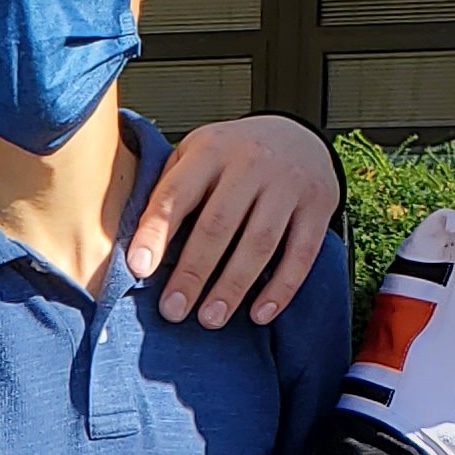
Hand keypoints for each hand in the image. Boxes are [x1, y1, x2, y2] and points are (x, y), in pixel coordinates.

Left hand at [126, 114, 342, 326]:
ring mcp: (288, 184)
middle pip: (218, 225)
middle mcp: (251, 163)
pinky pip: (301, 254)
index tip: (138, 269)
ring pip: (259, 243)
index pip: (176, 195)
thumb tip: (136, 247)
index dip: (155, 233)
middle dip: (193, 272)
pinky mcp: (318, 206)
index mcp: (210, 150)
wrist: (298, 135)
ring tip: (210, 319)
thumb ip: (170, 188)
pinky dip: (280, 288)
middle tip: (173, 310)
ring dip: (232, 287)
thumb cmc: (234, 155)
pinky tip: (259, 314)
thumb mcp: (196, 154)